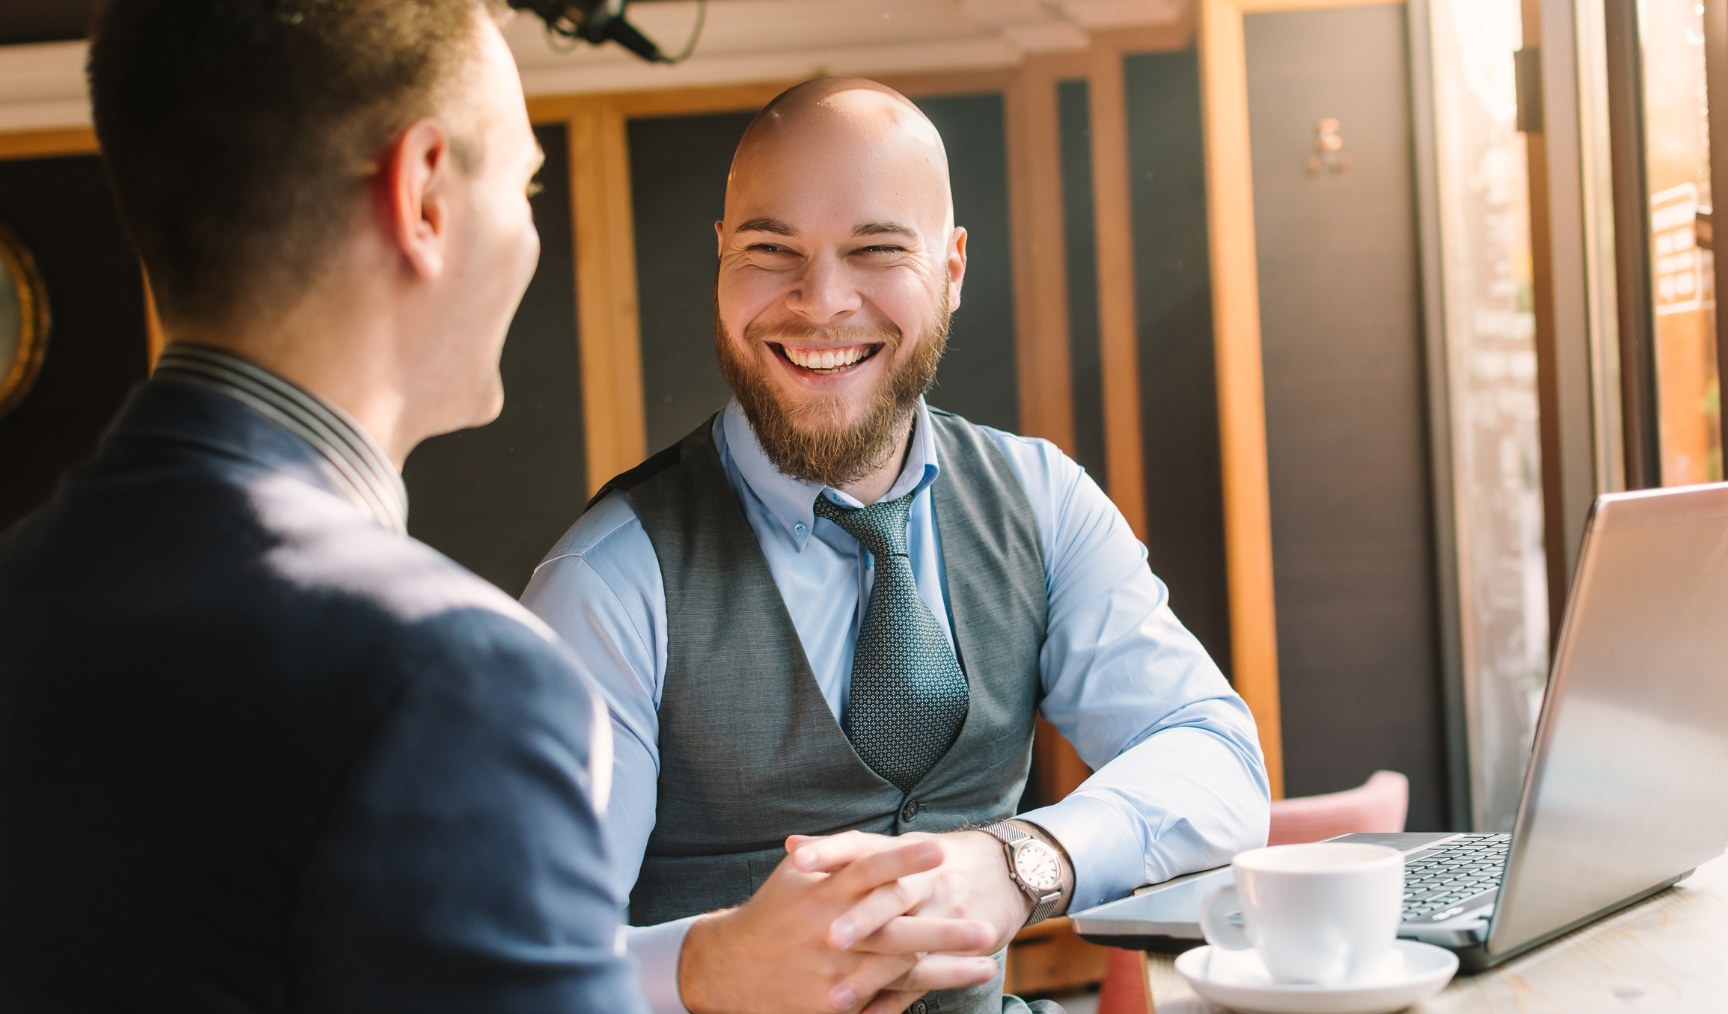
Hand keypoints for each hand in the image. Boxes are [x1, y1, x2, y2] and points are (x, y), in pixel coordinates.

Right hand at [677, 834, 996, 1013]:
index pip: (870, 871)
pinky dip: (915, 1000)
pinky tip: (948, 993)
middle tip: (985, 927)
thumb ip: (834, 857)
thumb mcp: (797, 878)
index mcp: (825, 895)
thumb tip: (869, 839)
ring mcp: (835, 975)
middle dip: (943, 932)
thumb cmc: (772, 913)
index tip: (939, 851)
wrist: (731, 969)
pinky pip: (883, 1004)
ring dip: (946, 971)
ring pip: (899, 973)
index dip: (904, 860)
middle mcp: (833, 935)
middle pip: (896, 931)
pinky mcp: (834, 1007)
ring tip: (988, 966)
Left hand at [789, 823, 1074, 1013]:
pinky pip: (925, 979)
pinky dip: (895, 1002)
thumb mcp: (893, 849)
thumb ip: (840, 853)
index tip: (795, 861)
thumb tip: (790, 846)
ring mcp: (944, 916)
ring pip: (908, 947)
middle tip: (829, 938)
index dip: (830, 852)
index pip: (862, 847)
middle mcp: (924, 882)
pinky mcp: (957, 950)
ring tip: (836, 999)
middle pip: (891, 897)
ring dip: (872, 975)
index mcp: (901, 854)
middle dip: (862, 918)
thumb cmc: (933, 861)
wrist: (1005, 871)